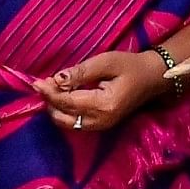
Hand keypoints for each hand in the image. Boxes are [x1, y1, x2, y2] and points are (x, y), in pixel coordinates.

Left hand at [40, 49, 163, 132]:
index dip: (50, 93)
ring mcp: (101, 126)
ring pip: (67, 123)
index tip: (36, 82)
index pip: (68, 103)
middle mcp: (101, 121)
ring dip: (55, 108)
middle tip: (43, 83)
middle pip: (63, 117)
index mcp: (103, 105)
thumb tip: (56, 80)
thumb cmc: (131, 66)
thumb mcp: (106, 62)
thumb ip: (80, 72)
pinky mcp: (101, 125)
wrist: (152, 78)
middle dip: (50, 102)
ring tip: (52, 89)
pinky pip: (75, 123)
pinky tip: (63, 96)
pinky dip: (65, 111)